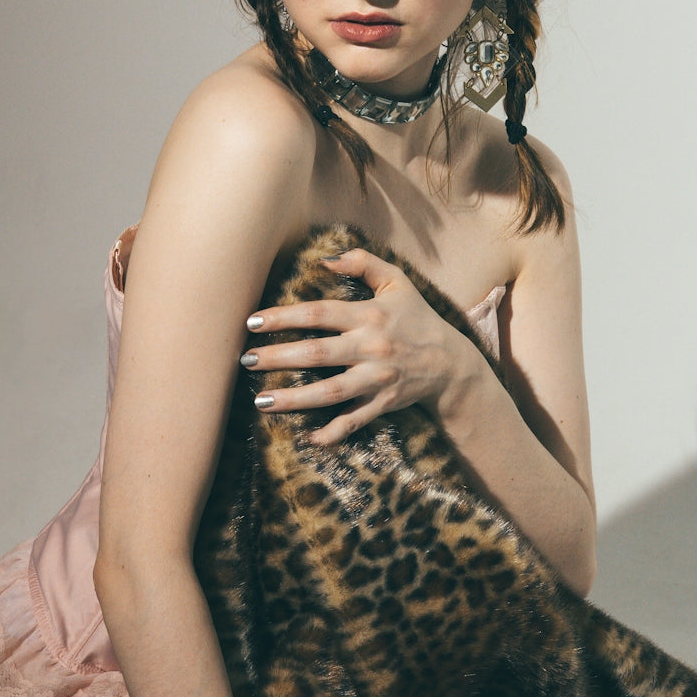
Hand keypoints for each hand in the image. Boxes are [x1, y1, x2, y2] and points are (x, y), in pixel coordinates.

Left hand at [242, 247, 480, 443]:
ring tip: (261, 401)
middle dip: (278, 358)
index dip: (283, 317)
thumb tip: (326, 257)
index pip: (318, 313)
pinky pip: (355, 420)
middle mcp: (371, 347)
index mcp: (369, 315)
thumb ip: (364, 263)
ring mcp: (376, 379)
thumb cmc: (417, 318)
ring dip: (294, 398)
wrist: (451, 363)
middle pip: (317, 353)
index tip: (252, 323)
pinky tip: (308, 438)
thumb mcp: (398, 282)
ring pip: (330, 391)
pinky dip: (334, 432)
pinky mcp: (383, 403)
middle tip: (245, 361)